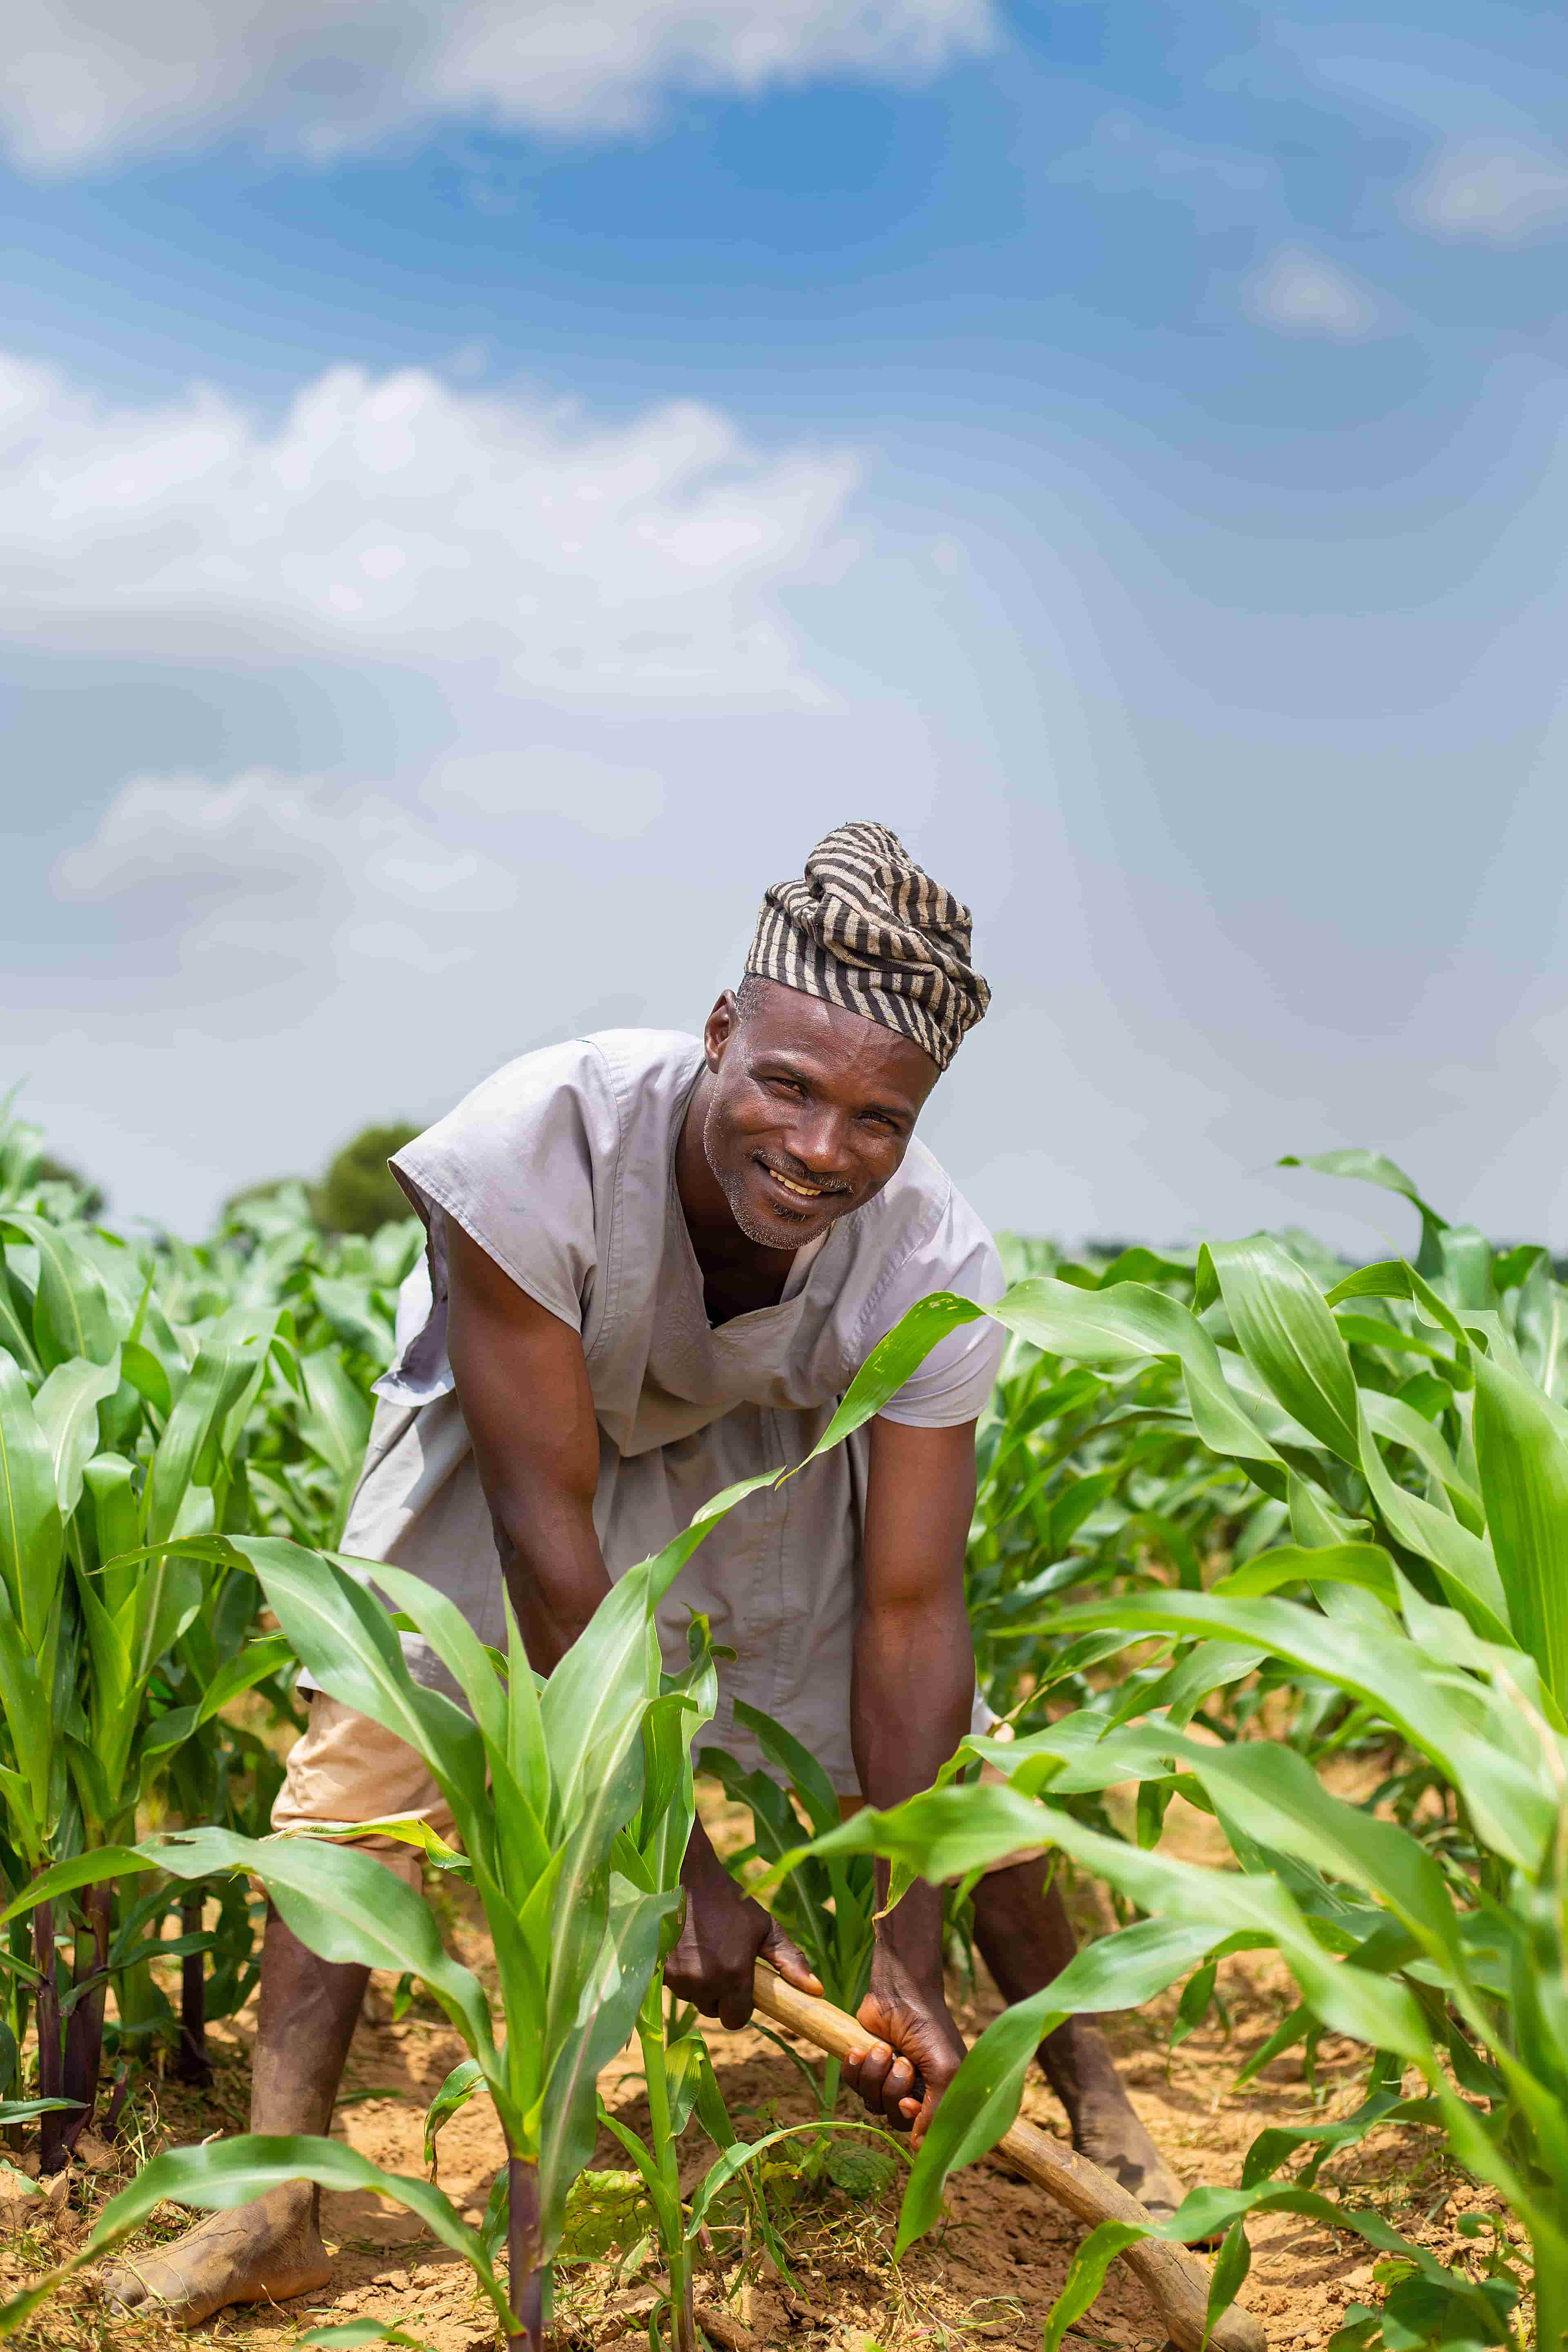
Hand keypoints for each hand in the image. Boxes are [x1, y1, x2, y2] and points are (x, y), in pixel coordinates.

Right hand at [665, 1835, 820, 2030]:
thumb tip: (817, 1991)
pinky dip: (682, 1974)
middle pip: (714, 2010)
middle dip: (720, 1995)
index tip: (740, 1985)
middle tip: (722, 1962)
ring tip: (704, 1950)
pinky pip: (676, 1986)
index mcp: (734, 1975)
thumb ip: (790, 1961)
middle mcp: (705, 1982)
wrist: (687, 1877)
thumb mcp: (765, 1927)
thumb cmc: (730, 1902)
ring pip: (694, 1998)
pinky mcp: (660, 1970)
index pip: (737, 2020)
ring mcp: (679, 1978)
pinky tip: (687, 1948)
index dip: (740, 2006)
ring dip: (700, 1984)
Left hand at [843, 1947, 966, 2148]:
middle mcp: (915, 2091)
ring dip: (874, 2075)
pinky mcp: (867, 2066)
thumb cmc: (929, 2027)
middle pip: (895, 2119)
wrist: (899, 1991)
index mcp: (940, 2095)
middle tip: (902, 2062)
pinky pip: (853, 2086)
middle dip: (893, 2090)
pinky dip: (855, 2069)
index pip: (925, 2132)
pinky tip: (860, 2050)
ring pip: (872, 2103)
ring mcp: (889, 2079)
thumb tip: (921, 2149)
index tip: (909, 2102)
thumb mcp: (944, 2068)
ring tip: (883, 2048)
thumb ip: (937, 2111)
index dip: (913, 2123)